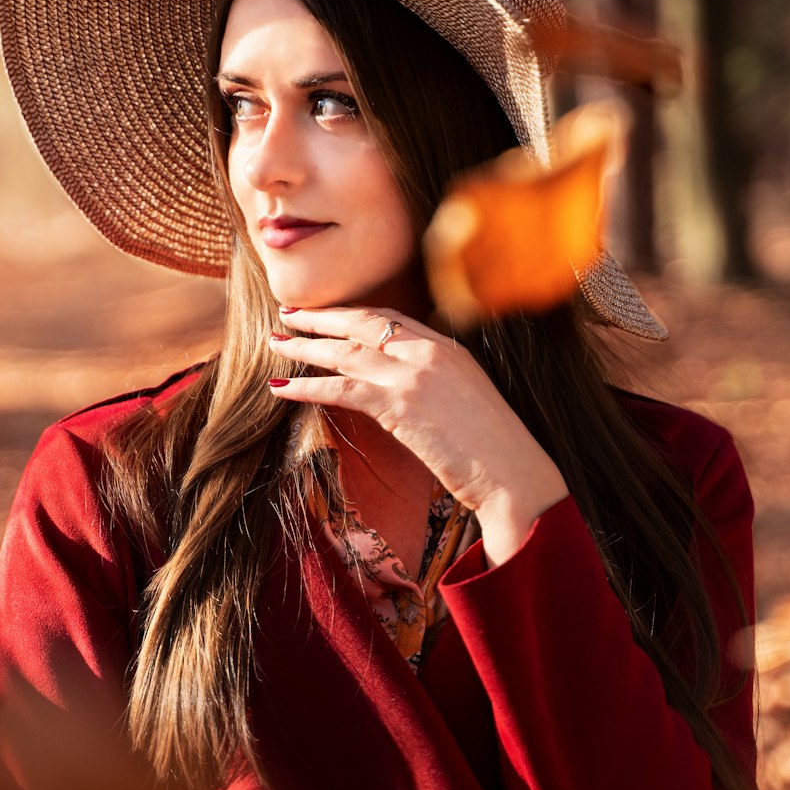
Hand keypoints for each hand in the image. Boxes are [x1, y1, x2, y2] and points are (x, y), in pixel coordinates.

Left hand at [268, 306, 568, 563]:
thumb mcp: (471, 402)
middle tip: (289, 316)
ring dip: (305, 348)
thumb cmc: (497, 451)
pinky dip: (305, 386)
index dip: (354, 314)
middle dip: (322, 319)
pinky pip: (341, 388)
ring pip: (346, 352)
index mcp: (450, 349)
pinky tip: (281, 388)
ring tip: (275, 345)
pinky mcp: (399, 405)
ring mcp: (414, 375)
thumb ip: (440, 387)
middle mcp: (430, 352)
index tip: (330, 314)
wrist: (514, 475)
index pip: (393, 319)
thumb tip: (411, 396)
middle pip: (363, 324)